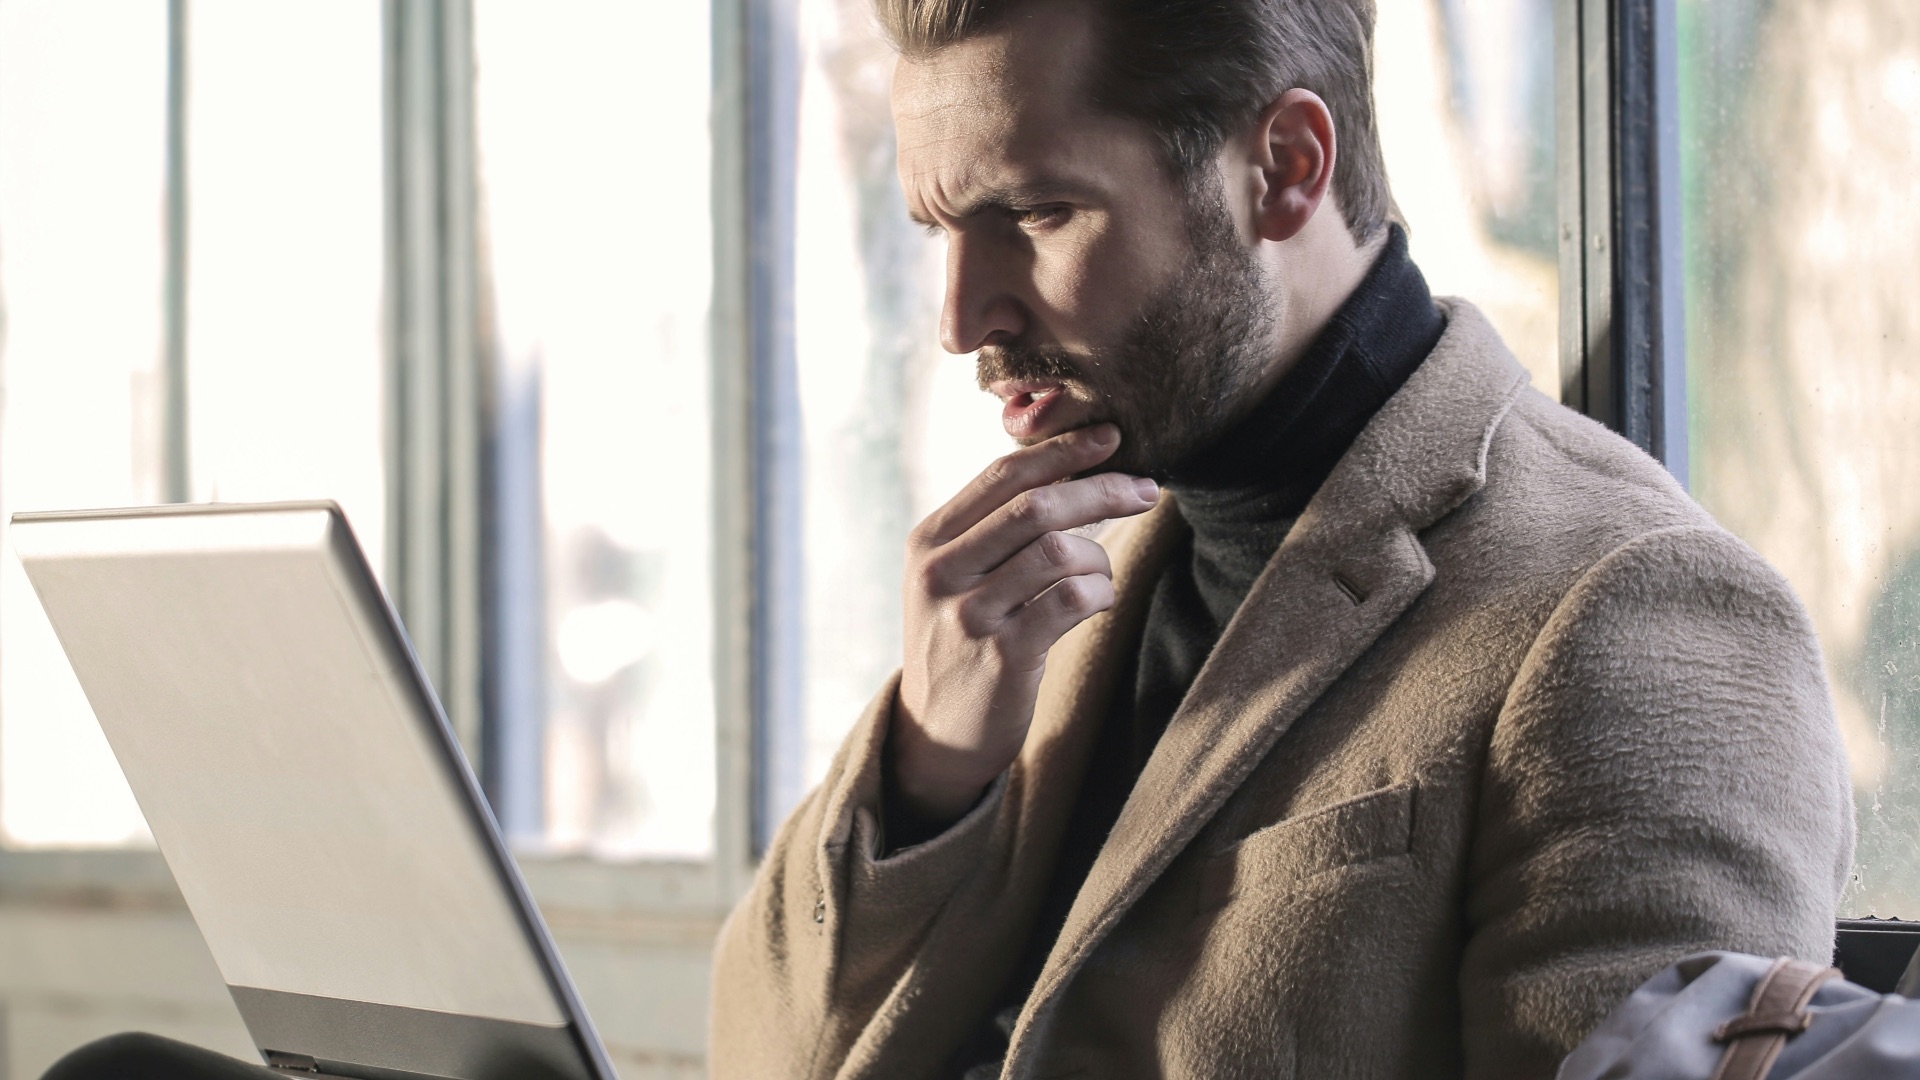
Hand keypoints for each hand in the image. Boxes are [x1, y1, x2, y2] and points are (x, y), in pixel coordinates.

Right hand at [890, 424, 1159, 822]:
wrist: (937, 732)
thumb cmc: (963, 642)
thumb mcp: (955, 578)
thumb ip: (993, 528)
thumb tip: (1067, 468)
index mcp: (930, 540)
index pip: (1003, 476)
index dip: (1062, 450)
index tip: (1110, 436)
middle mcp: (942, 572)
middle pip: (1036, 506)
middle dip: (1101, 489)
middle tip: (1147, 489)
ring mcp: (969, 615)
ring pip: (1059, 551)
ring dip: (1099, 556)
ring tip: (1102, 574)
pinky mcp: (1002, 656)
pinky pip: (1072, 600)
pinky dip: (1100, 593)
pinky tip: (1098, 602)